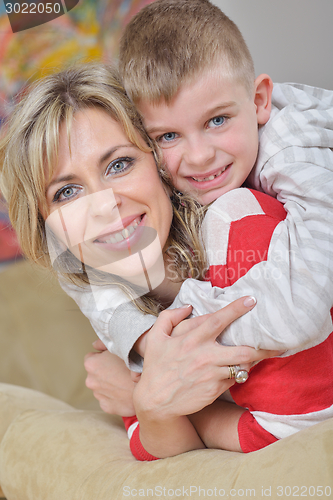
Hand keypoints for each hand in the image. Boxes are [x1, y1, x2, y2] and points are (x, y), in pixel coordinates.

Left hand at [84, 342, 134, 415]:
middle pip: (96, 373)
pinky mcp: (106, 406)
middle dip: (105, 371)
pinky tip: (125, 391)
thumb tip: (94, 345)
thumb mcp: (119, 348)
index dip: (103, 357)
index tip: (113, 359)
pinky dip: (115, 396)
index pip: (91, 357)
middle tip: (120, 369)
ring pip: (102, 386)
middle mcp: (91, 381)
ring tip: (124, 381)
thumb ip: (103, 344)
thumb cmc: (134, 364)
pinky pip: (108, 399)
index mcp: (91, 364)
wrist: (147, 386)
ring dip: (109, 384)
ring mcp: (98, 395)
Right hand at [134, 297, 279, 418]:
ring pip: (243, 366)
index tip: (251, 300)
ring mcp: (212, 375)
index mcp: (191, 340)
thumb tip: (188, 306)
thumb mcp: (154, 338)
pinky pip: (234, 378)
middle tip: (277, 340)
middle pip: (243, 350)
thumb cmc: (156, 367)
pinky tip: (243, 368)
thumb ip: (169, 317)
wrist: (154, 402)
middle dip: (262, 345)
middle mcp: (205, 357)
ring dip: (255, 359)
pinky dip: (241, 372)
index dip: (236, 309)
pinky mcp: (215, 390)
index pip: (218, 320)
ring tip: (267, 352)